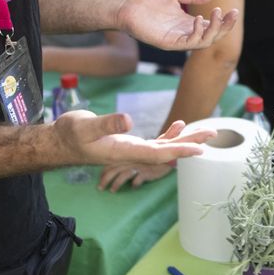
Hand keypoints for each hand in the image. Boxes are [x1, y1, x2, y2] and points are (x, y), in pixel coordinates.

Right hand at [52, 112, 209, 169]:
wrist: (60, 142)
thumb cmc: (69, 135)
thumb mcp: (85, 126)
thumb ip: (107, 124)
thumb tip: (128, 121)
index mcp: (125, 152)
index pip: (158, 154)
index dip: (179, 151)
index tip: (200, 149)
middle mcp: (132, 154)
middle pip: (167, 151)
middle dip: (191, 143)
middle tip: (214, 133)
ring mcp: (131, 150)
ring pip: (164, 147)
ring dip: (184, 139)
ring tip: (205, 131)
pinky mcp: (128, 144)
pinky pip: (155, 143)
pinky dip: (169, 135)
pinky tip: (178, 125)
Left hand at [98, 161, 173, 192]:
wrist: (165, 157)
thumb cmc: (149, 160)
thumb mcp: (137, 159)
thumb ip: (127, 163)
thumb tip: (119, 173)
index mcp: (126, 157)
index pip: (111, 164)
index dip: (103, 173)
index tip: (99, 180)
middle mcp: (130, 161)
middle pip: (114, 170)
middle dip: (105, 180)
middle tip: (100, 188)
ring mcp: (138, 167)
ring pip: (123, 175)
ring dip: (116, 184)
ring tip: (112, 191)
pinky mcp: (146, 172)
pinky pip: (138, 179)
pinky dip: (134, 184)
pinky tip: (133, 187)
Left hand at [117, 0, 238, 51]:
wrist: (127, 4)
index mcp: (187, 23)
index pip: (211, 26)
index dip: (224, 21)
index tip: (233, 11)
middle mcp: (184, 32)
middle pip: (212, 36)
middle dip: (224, 27)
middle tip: (232, 13)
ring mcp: (177, 39)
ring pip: (203, 41)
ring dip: (213, 29)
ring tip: (216, 13)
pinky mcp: (168, 43)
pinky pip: (188, 43)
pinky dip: (196, 32)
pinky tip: (198, 19)